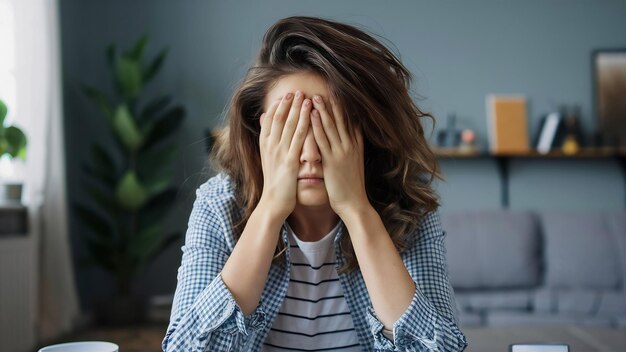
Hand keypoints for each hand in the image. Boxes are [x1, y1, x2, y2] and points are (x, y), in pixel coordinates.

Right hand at [258, 91, 311, 218]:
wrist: (273, 203)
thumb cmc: (274, 183)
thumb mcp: (268, 161)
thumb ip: (269, 143)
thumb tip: (266, 126)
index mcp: (265, 145)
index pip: (270, 120)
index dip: (278, 107)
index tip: (285, 96)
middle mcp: (270, 146)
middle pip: (279, 119)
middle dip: (288, 104)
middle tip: (296, 90)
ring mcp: (279, 152)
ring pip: (289, 125)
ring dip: (297, 109)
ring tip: (304, 96)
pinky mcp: (289, 160)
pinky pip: (298, 138)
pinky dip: (304, 124)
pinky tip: (311, 115)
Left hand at [310, 95, 369, 217]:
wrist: (354, 203)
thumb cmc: (351, 186)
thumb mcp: (353, 164)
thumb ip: (349, 150)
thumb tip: (344, 141)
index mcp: (357, 146)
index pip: (351, 121)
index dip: (343, 108)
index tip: (336, 94)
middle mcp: (351, 146)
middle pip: (341, 120)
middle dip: (332, 104)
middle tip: (323, 90)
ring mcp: (342, 152)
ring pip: (332, 126)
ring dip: (323, 110)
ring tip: (314, 97)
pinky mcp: (333, 161)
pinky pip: (324, 139)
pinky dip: (318, 125)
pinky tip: (312, 115)